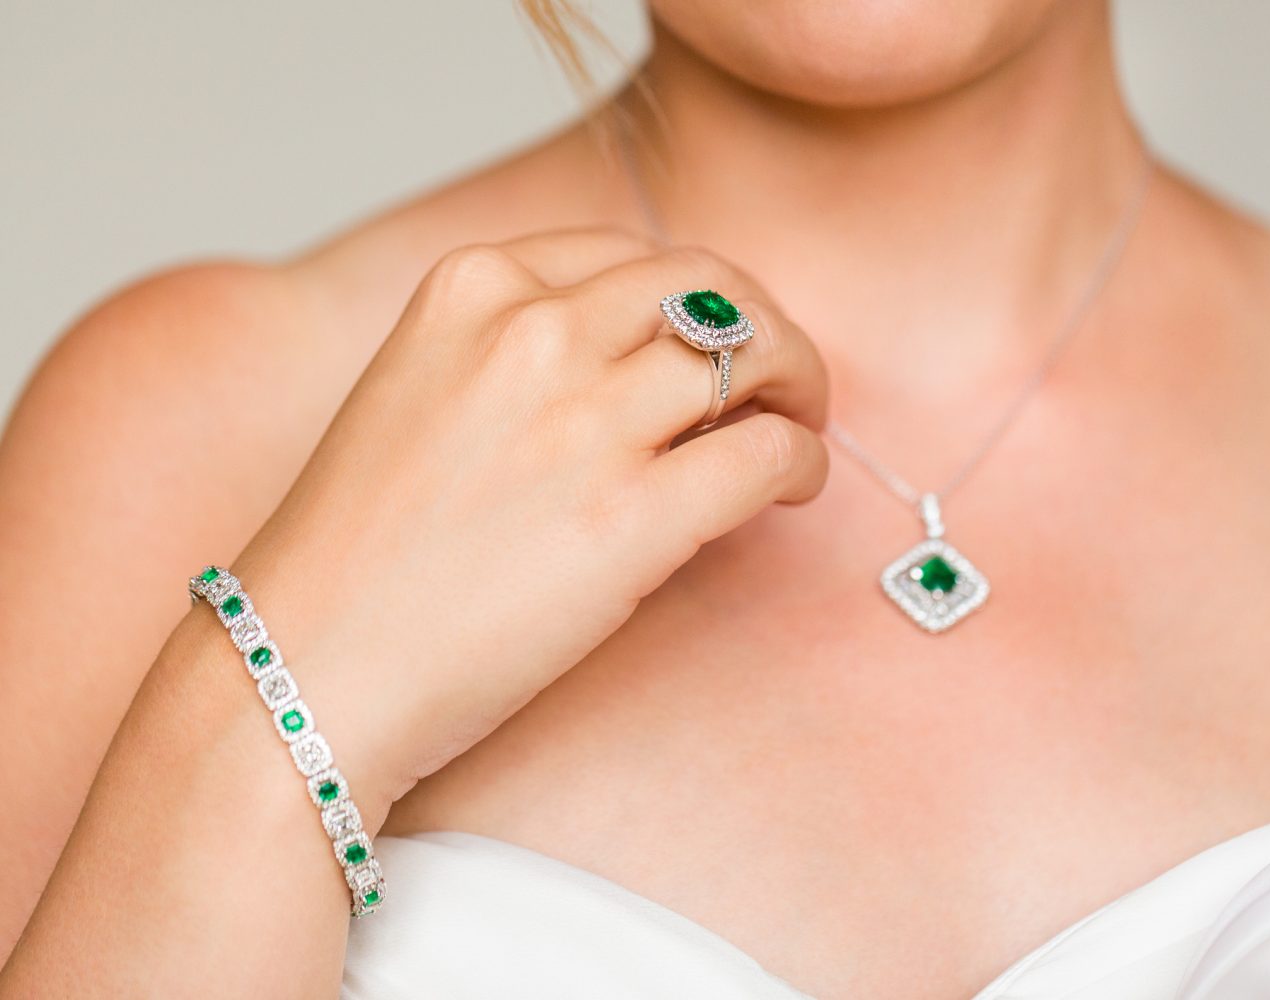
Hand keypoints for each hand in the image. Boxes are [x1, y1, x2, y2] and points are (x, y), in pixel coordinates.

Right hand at [229, 228, 828, 811]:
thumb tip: (648, 370)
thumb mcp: (419, 398)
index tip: (713, 340)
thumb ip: (518, 360)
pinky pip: (768, 451)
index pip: (631, 256)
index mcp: (471, 289)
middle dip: (763, 326)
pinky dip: (801, 461)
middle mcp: (533, 333)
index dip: (694, 297)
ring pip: (752, 353)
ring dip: (796, 386)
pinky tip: (793, 489)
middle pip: (706, 286)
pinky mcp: (633, 514)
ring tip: (795, 431)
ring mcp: (585, 419)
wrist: (308, 667)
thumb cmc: (356, 556)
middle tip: (782, 378)